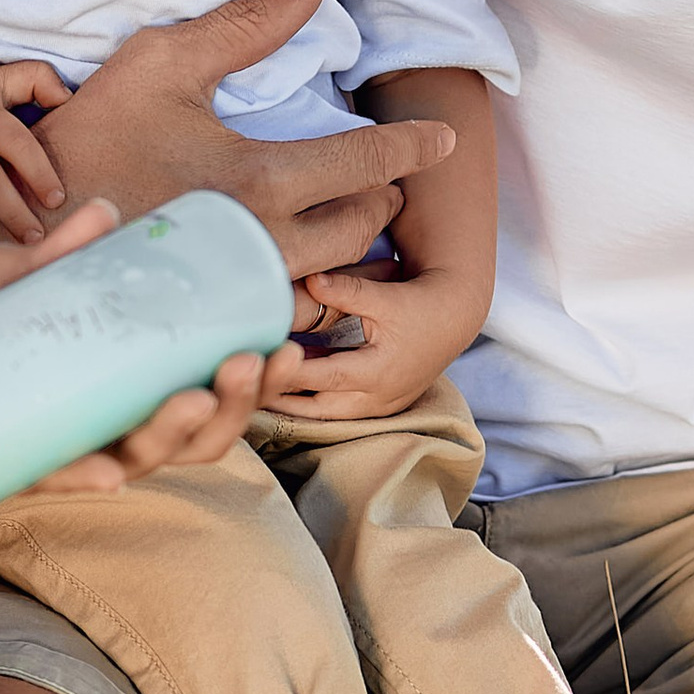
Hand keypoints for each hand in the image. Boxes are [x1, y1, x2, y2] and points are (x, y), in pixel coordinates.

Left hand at [0, 197, 303, 486]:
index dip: (249, 379)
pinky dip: (86, 476)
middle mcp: (93, 425)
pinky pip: (52, 481)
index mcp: (109, 384)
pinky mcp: (3, 471)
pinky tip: (113, 469)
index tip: (285, 343)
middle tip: (246, 367)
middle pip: (185, 433)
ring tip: (195, 395)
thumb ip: (47, 254)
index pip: (195, 390)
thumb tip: (106, 209)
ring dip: (175, 436)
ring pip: (135, 461)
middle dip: (229, 408)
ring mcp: (54, 452)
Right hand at [36, 0, 455, 278]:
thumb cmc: (90, 140)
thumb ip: (244, 26)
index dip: (414, 145)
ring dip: (347, 246)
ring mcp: (240, 292)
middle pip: (363, 229)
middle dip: (382, 198)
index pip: (369, 163)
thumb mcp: (161, 63)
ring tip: (341, 216)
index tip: (441, 139)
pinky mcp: (214, 321)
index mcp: (262, 179)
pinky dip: (302, 285)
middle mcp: (265, 245)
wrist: (23, 226)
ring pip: (330, 277)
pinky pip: (283, 312)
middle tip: (378, 176)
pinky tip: (286, 260)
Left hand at [262, 257, 488, 423]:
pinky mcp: (379, 404)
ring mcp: (378, 406)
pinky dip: (311, 402)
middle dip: (278, 399)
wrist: (456, 318)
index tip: (251, 362)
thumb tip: (309, 279)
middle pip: (314, 407)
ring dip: (291, 404)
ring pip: (324, 414)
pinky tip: (282, 390)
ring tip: (252, 391)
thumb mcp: (386, 296)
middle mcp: (376, 397)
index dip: (283, 371)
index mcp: (376, 372)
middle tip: (238, 388)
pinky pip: (337, 410)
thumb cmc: (421, 304)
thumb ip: (346, 290)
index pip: (318, 377)